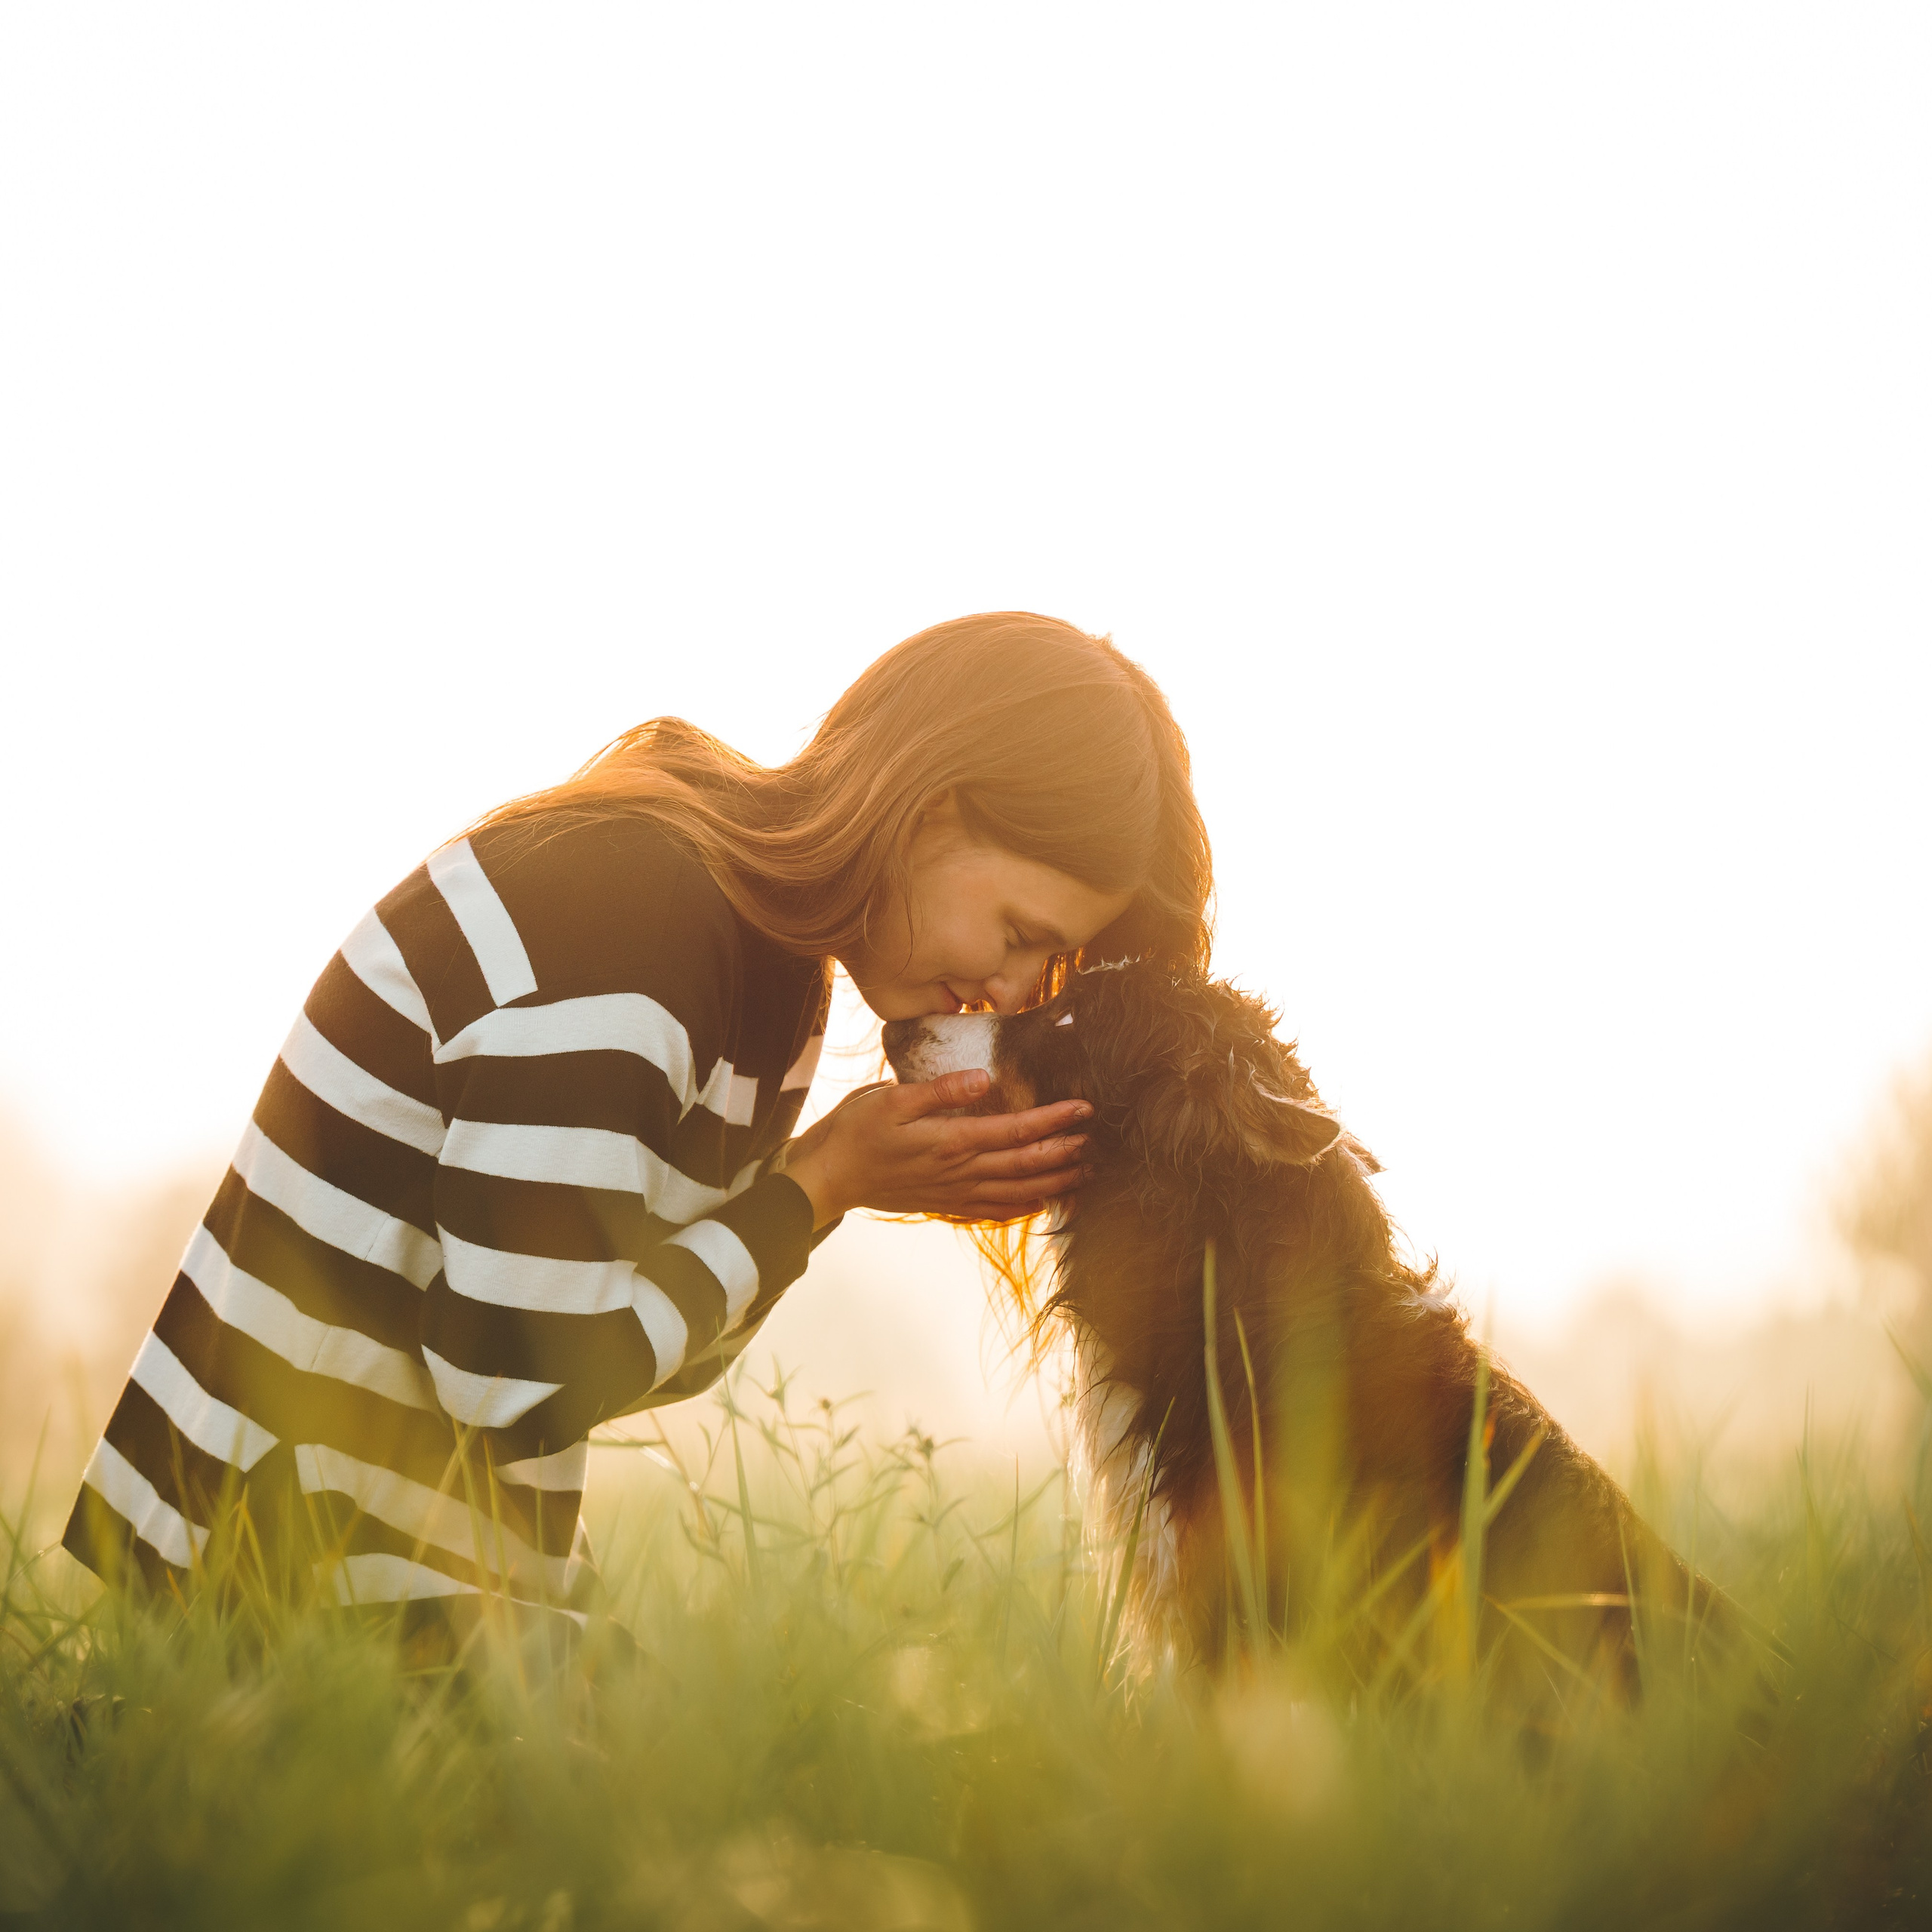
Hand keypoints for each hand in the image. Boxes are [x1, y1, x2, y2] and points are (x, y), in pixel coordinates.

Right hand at [781, 1071, 1092, 1229]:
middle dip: (1065, 1153)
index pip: (1015, 1130)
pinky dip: (1022, 1208)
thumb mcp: (890, 1100)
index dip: (1053, 1121)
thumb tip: (984, 1079)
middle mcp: (959, 1171)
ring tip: (1084, 1174)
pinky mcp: (944, 1203)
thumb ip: (940, 1090)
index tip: (1083, 1109)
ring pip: (1016, 1192)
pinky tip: (1040, 1203)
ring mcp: (953, 1192)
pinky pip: (992, 1210)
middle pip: (1025, 1165)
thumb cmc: (855, 1132)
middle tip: (1097, 1142)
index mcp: (950, 1141)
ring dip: (1053, 1182)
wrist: (827, 1178)